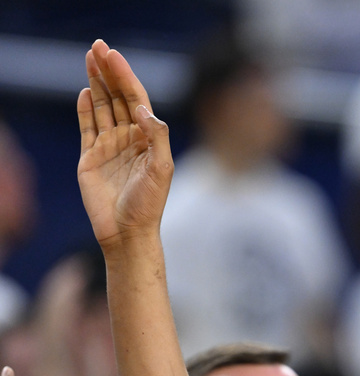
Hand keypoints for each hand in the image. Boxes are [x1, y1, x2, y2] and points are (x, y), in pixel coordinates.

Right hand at [77, 39, 172, 249]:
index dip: (125, 76)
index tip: (113, 55)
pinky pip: (87, 127)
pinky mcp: (90, 158)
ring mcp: (109, 147)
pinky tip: (84, 92)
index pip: (136, 99)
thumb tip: (143, 109)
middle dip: (108, 72)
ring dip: (96, 83)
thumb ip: (157, 137)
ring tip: (90, 59)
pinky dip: (84, 110)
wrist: (127, 232)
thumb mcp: (162, 169)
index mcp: (148, 138)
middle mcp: (129, 138)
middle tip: (98, 46)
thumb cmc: (150, 204)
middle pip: (117, 97)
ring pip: (101, 107)